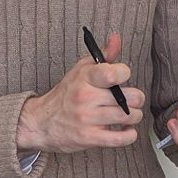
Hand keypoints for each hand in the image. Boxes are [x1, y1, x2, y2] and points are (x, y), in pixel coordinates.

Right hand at [17, 30, 145, 152]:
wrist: (41, 122)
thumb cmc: (66, 95)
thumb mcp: (81, 70)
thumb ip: (104, 56)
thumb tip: (116, 38)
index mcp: (85, 78)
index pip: (115, 72)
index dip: (125, 73)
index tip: (122, 77)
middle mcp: (86, 97)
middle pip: (130, 97)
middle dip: (136, 99)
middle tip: (131, 100)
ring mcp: (88, 119)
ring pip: (129, 117)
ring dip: (135, 116)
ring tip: (128, 115)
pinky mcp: (89, 138)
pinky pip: (121, 139)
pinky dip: (129, 135)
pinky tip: (126, 131)